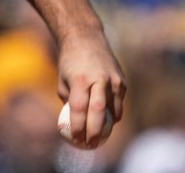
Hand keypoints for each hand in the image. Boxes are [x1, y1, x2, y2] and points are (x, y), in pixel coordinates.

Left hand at [56, 32, 125, 148]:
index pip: (79, 108)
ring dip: (107, 126)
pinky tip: (108, 121)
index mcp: (80, 80)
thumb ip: (69, 101)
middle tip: (90, 144)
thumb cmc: (69, 63)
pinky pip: (118, 103)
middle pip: (98, 112)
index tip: (75, 139)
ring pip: (112, 109)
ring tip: (99, 137)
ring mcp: (113, 80)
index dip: (78, 126)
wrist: (86, 39)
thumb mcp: (63, 80)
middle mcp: (99, 80)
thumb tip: (73, 123)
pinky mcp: (122, 81)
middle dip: (95, 131)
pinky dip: (114, 114)